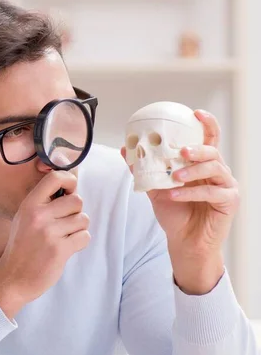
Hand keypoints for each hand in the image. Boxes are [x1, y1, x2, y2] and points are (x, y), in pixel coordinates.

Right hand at [0, 170, 90, 318]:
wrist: (12, 279)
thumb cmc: (21, 248)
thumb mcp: (24, 219)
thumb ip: (43, 204)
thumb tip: (70, 188)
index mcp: (29, 205)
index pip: (55, 177)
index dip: (69, 181)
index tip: (69, 191)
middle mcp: (39, 216)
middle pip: (76, 200)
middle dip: (76, 212)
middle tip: (65, 223)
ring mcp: (49, 233)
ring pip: (83, 219)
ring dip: (78, 229)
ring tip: (64, 237)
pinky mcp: (60, 250)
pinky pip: (84, 237)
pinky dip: (80, 242)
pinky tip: (67, 248)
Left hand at [121, 110, 236, 293]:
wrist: (183, 241)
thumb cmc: (174, 214)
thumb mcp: (155, 188)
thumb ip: (144, 170)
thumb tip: (125, 150)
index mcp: (201, 165)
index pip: (208, 139)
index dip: (206, 124)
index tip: (195, 113)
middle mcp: (216, 172)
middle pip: (212, 151)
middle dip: (196, 149)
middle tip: (180, 151)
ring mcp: (225, 186)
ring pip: (215, 169)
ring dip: (192, 171)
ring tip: (175, 176)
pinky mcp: (229, 201)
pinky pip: (212, 192)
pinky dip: (191, 193)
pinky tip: (175, 194)